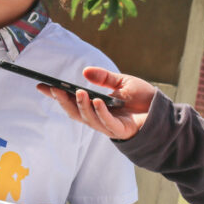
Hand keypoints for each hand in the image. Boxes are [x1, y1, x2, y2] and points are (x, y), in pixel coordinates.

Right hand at [40, 66, 154, 140]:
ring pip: (88, 119)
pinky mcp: (121, 130)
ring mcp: (108, 125)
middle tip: (54, 89)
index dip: (55, 95)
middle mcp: (98, 117)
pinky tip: (97, 101)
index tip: (40, 84)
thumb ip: (104, 78)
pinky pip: (107, 123)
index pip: (71, 101)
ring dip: (81, 106)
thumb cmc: (143, 99)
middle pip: (74, 113)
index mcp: (95, 106)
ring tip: (78, 92)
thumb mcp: (122, 82)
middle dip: (62, 101)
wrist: (163, 112)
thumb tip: (84, 72)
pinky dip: (100, 112)